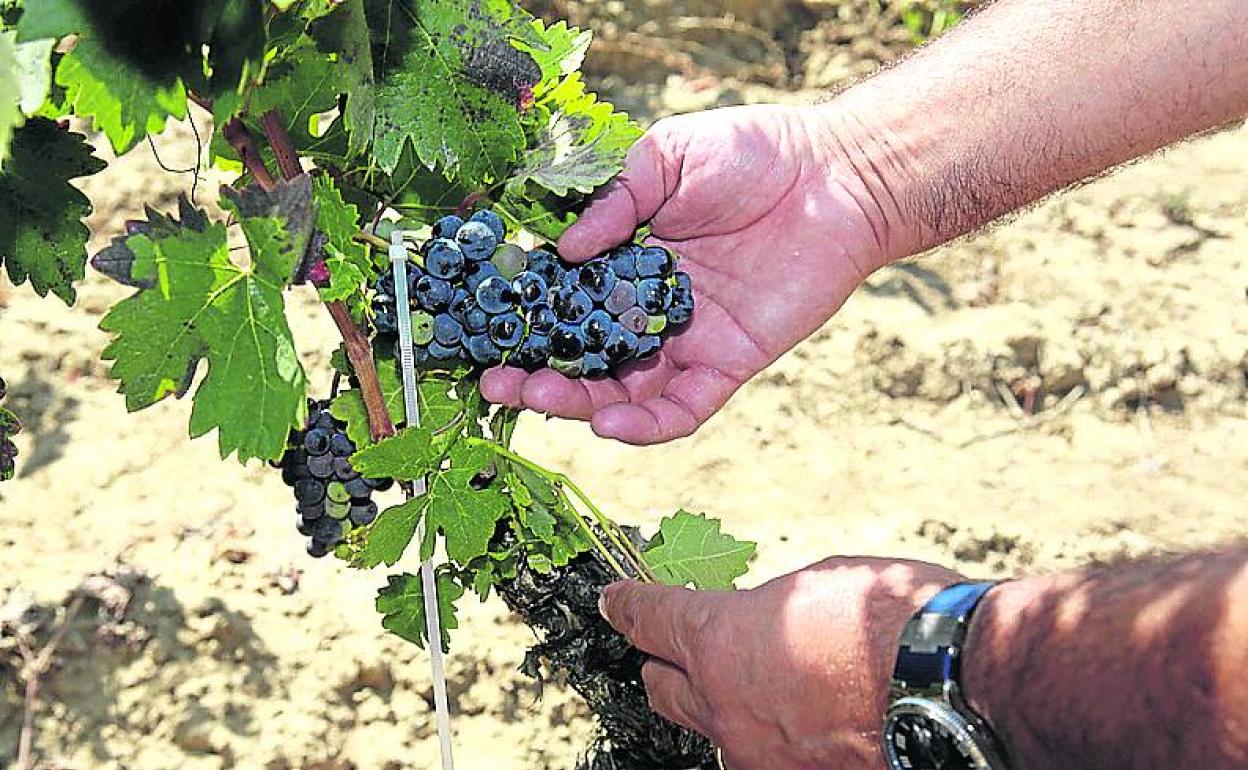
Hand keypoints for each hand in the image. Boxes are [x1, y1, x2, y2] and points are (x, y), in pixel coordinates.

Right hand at [481, 104, 891, 443]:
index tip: (481, 330)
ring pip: (624, 391)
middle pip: (584, 357)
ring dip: (579, 405)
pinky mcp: (727, 364)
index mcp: (627, 261)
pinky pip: (682, 409)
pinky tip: (610, 422)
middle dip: (539, 374)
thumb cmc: (752, 153)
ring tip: (540, 397)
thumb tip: (563, 249)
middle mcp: (649, 308)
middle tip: (496, 382)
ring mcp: (687, 340)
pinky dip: (646, 424)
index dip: (524, 320)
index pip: (564, 302)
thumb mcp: (668, 157)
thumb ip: (616, 199)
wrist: (835, 176)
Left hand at [598, 558, 960, 769]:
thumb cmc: (893, 618)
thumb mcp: (817, 584)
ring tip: (750, 684)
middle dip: (660, 660)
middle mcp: (721, 703)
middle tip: (675, 644)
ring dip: (714, 703)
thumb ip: (770, 608)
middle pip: (658, 684)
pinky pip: (758, 755)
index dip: (626, 604)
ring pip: (706, 728)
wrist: (954, 688)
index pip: (647, 618)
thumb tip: (760, 622)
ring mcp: (754, 753)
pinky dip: (766, 735)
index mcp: (718, 638)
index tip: (613, 599)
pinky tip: (798, 718)